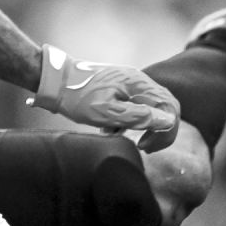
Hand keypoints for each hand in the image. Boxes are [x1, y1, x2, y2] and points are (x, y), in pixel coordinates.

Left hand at [27, 44, 179, 152]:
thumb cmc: (78, 97)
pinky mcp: (121, 86)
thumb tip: (167, 121)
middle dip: (159, 130)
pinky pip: (137, 104)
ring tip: (128, 139)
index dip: (165, 131)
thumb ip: (138, 116)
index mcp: (138, 83)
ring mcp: (130, 81)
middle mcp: (138, 79)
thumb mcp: (106, 113)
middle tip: (144, 146)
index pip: (170, 107)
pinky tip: (114, 129)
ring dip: (144, 126)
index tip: (146, 145)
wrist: (55, 81)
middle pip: (165, 106)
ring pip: (151, 106)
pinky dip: (131, 119)